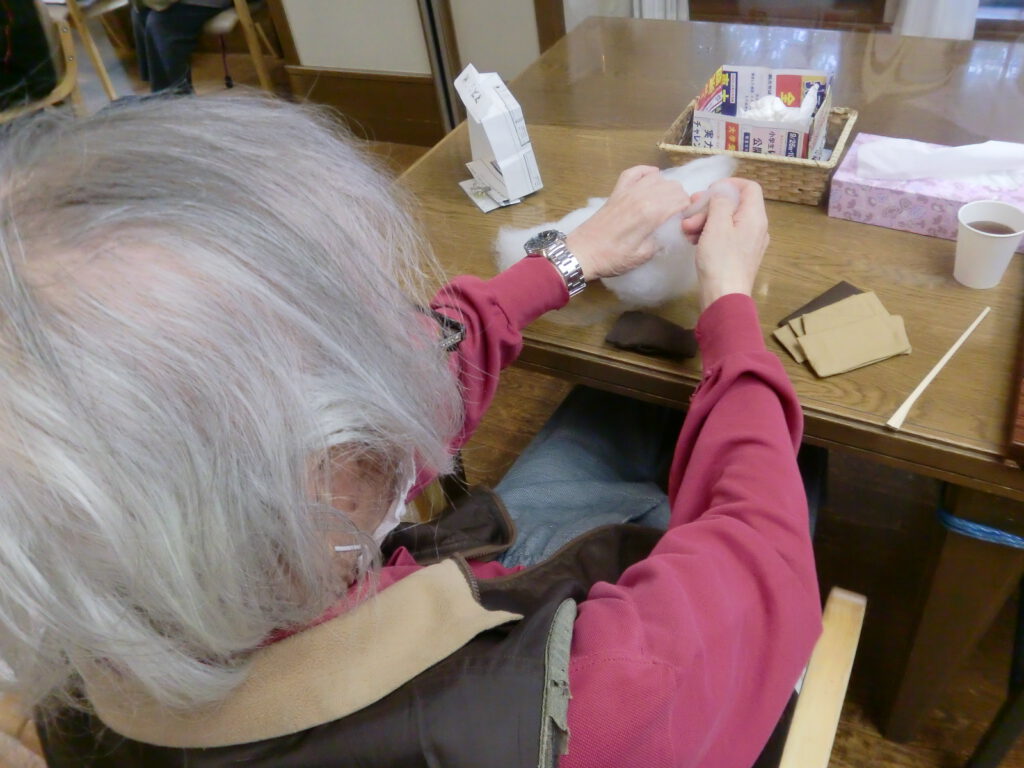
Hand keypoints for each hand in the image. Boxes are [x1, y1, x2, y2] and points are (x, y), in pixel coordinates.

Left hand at [564, 166, 691, 281]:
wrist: (583, 252)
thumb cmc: (614, 258)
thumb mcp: (644, 255)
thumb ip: (662, 240)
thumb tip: (670, 230)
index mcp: (651, 213)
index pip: (681, 200)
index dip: (687, 209)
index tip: (685, 220)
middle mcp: (642, 196)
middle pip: (673, 187)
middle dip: (679, 199)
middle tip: (676, 214)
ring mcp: (628, 191)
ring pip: (658, 177)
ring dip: (666, 187)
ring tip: (665, 202)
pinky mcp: (617, 191)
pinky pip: (635, 172)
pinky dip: (646, 172)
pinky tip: (652, 177)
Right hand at [685, 179, 768, 309]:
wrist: (723, 298)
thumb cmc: (720, 260)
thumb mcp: (717, 225)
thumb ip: (721, 202)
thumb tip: (723, 190)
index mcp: (755, 217)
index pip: (749, 187)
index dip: (729, 184)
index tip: (708, 191)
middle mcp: (756, 227)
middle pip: (734, 205)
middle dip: (708, 206)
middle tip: (689, 214)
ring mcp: (748, 243)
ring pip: (726, 221)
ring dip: (704, 221)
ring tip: (686, 230)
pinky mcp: (738, 256)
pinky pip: (725, 236)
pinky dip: (709, 234)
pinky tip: (692, 241)